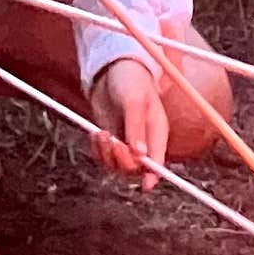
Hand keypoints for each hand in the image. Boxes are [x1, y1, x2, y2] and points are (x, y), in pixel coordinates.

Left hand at [90, 57, 168, 183]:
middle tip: (113, 143)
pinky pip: (103, 157)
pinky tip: (95, 134)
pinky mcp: (111, 139)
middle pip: (135, 168)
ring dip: (107, 154)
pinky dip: (97, 150)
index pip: (158, 161)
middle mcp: (144, 141)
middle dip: (122, 160)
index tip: (146, 185)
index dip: (153, 176)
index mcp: (158, 132)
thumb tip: (140, 154)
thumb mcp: (136, 100)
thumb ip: (136, 127)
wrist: (112, 69)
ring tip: (101, 134)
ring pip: (117, 165)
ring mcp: (126, 142)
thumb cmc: (131, 80)